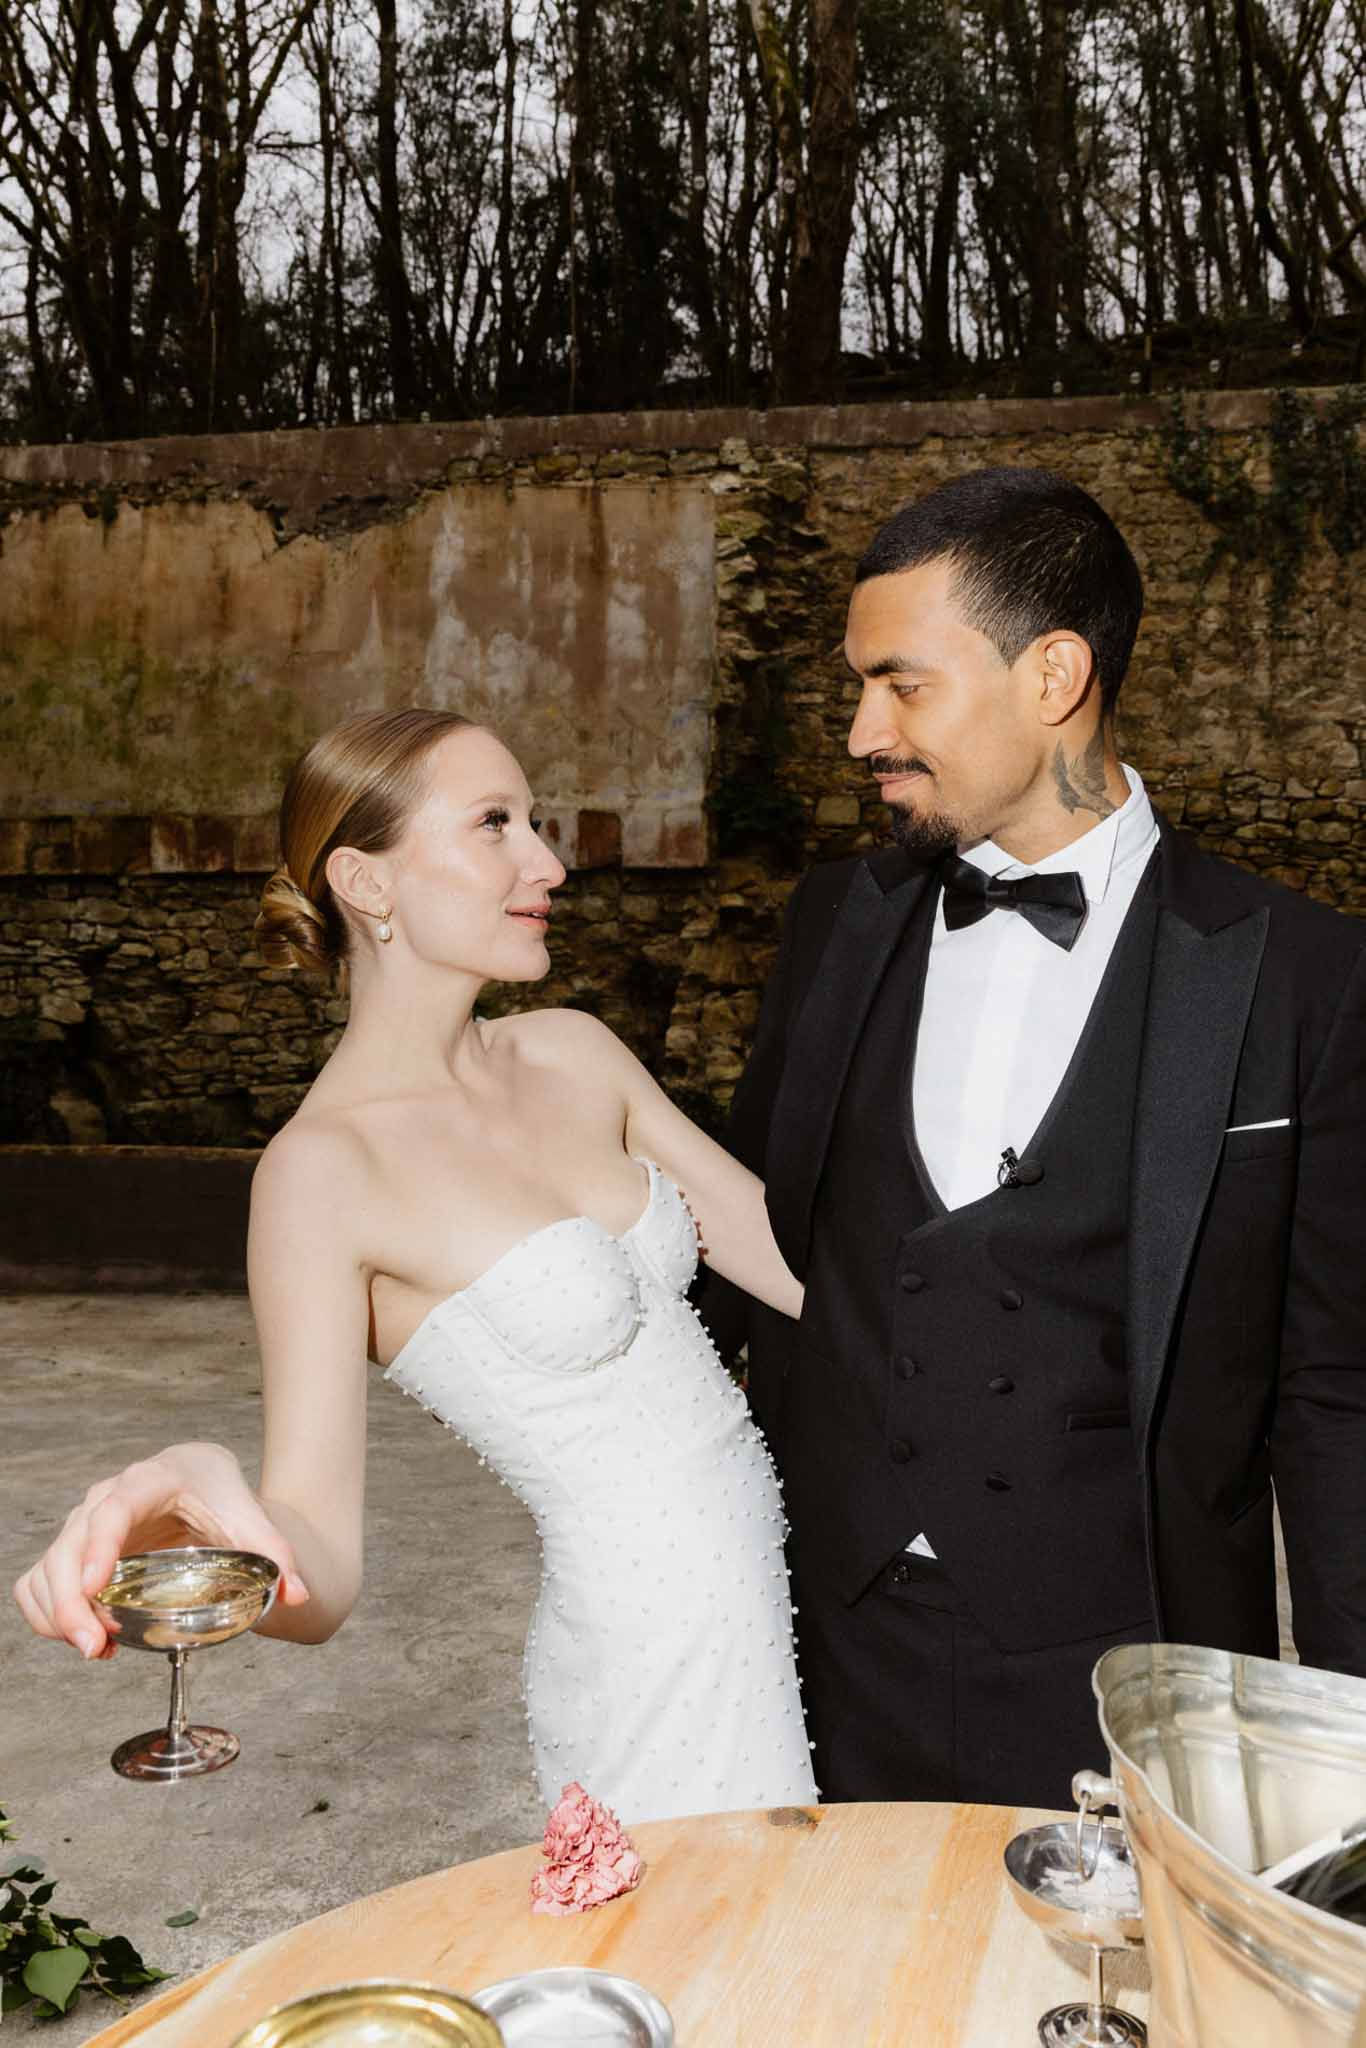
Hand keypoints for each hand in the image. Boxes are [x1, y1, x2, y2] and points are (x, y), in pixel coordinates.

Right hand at [12, 1441, 309, 1658]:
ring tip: (96, 1648)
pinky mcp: (75, 1550)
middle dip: (70, 1601)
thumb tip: (299, 1595)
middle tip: (93, 1645)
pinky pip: (40, 1582)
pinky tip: (91, 1639)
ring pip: (46, 1568)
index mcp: (150, 1481)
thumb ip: (276, 1554)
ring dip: (56, 1614)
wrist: (201, 1478)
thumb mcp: (250, 1516)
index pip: (113, 1509)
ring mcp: (84, 1524)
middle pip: (68, 1546)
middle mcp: (107, 1498)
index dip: (97, 1547)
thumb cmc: (221, 1493)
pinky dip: (50, 1615)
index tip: (93, 1588)